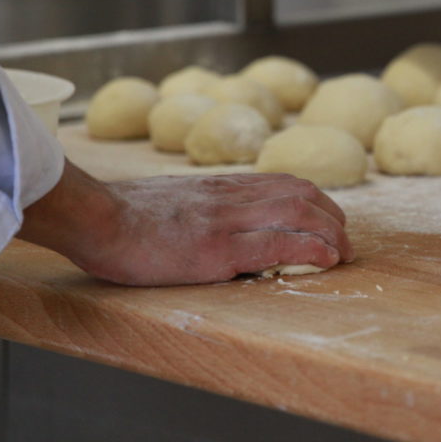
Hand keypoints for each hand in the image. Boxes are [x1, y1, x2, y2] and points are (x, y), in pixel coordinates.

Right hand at [19, 160, 352, 285]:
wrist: (95, 217)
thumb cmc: (121, 215)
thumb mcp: (171, 200)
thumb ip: (199, 206)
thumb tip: (212, 222)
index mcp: (219, 187)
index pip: (282, 183)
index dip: (314, 199)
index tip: (328, 217)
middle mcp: (230, 198)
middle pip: (300, 194)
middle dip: (332, 216)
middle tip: (346, 240)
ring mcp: (226, 221)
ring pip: (298, 214)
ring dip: (331, 233)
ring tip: (345, 253)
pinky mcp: (217, 249)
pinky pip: (276, 244)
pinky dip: (310, 249)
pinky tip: (327, 259)